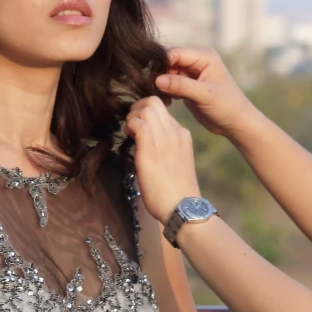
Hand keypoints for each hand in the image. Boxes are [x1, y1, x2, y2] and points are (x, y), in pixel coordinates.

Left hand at [124, 97, 202, 226]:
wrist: (183, 208)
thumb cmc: (175, 191)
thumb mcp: (174, 161)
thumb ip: (163, 146)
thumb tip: (143, 138)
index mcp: (182, 134)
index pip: (162, 109)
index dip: (146, 113)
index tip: (138, 125)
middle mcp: (176, 133)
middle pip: (153, 102)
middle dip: (136, 108)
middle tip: (130, 125)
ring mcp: (165, 141)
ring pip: (146, 109)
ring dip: (132, 117)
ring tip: (129, 133)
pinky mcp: (151, 152)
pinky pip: (139, 124)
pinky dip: (130, 126)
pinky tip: (128, 138)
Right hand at [155, 47, 259, 139]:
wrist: (236, 123)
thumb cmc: (227, 106)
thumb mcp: (204, 95)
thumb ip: (181, 85)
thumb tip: (157, 80)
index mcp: (204, 56)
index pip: (175, 53)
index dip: (161, 63)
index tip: (152, 79)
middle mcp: (197, 61)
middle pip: (169, 61)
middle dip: (160, 75)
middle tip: (154, 90)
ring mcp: (192, 73)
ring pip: (167, 73)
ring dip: (161, 84)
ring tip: (162, 98)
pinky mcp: (188, 85)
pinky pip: (170, 83)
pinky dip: (165, 91)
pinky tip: (167, 102)